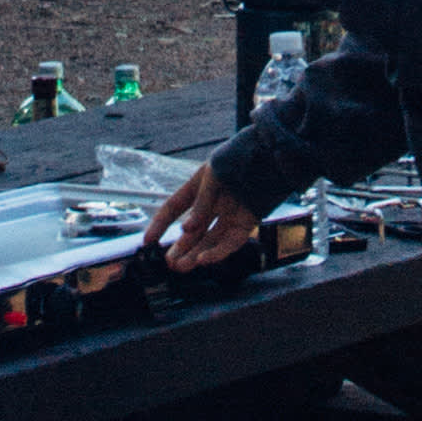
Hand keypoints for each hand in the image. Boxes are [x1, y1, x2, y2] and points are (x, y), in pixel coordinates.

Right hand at [145, 163, 261, 272]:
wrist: (273, 154)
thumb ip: (201, 203)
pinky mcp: (246, 222)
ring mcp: (229, 213)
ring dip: (195, 254)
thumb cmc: (241, 157)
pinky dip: (217, 252)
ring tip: (182, 267)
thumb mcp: (214, 175)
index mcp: (199, 185)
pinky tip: (205, 259)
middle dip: (180, 248)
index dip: (160, 224)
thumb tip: (186, 230)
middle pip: (192, 231)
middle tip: (170, 263)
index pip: (174, 207)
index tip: (148, 241)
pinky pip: (230, 242)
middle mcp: (213, 203)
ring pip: (209, 240)